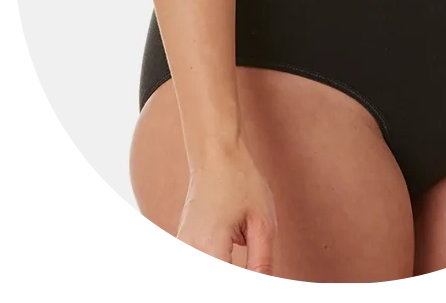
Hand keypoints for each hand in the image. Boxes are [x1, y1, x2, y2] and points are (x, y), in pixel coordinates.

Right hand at [174, 139, 276, 279]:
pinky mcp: (181, 245)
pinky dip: (214, 267)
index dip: (246, 288)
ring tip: (243, 264)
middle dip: (234, 283)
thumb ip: (262, 261)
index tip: (260, 280)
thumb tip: (264, 287)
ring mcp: (181, 248)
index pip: (224, 286)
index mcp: (209, 246)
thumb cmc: (239, 181)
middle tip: (254, 274)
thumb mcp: (262, 221)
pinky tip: (228, 261)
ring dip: (223, 276)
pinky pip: (196, 266)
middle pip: (210, 283)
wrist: (215, 156)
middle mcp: (188, 250)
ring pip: (202, 275)